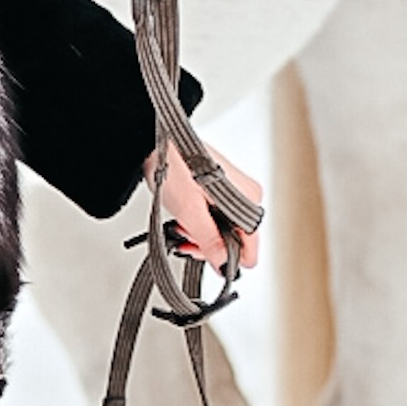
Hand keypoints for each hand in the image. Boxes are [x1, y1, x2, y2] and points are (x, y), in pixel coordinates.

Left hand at [160, 141, 262, 271]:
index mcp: (249, 202)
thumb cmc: (174, 165)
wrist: (157, 139)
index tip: (202, 252)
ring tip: (182, 221)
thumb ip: (210, 241)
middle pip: (235, 241)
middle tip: (185, 234)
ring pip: (225, 230)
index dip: (224, 259)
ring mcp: (238, 191)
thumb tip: (224, 265)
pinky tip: (186, 213)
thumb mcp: (190, 212)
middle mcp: (249, 195)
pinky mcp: (225, 187)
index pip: (249, 251)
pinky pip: (218, 216)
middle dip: (208, 244)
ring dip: (201, 232)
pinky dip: (201, 219)